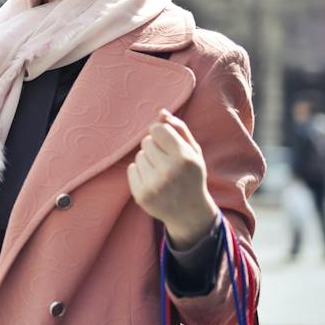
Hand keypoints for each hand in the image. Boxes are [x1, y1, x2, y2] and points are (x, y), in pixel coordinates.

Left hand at [127, 109, 218, 248]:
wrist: (190, 212)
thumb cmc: (191, 175)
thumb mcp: (193, 151)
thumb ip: (179, 128)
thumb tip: (160, 111)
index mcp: (184, 158)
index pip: (157, 129)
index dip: (161, 133)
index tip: (168, 142)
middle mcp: (168, 172)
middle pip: (146, 141)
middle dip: (155, 147)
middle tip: (168, 161)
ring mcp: (153, 185)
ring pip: (139, 155)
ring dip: (148, 160)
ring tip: (162, 172)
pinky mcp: (141, 195)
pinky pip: (131, 169)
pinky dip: (140, 172)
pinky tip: (154, 181)